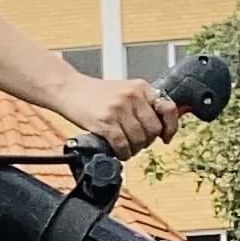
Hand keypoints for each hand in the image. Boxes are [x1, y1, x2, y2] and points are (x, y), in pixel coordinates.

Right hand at [59, 74, 181, 157]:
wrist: (68, 89)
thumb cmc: (95, 93)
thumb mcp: (124, 90)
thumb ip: (142, 104)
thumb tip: (161, 127)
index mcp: (141, 87)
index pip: (168, 108)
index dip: (170, 127)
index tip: (166, 137)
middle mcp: (132, 96)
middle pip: (153, 129)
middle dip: (147, 141)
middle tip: (137, 142)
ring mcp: (118, 108)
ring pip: (139, 140)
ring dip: (133, 149)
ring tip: (125, 147)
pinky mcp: (105, 121)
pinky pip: (123, 145)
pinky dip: (122, 153)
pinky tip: (117, 150)